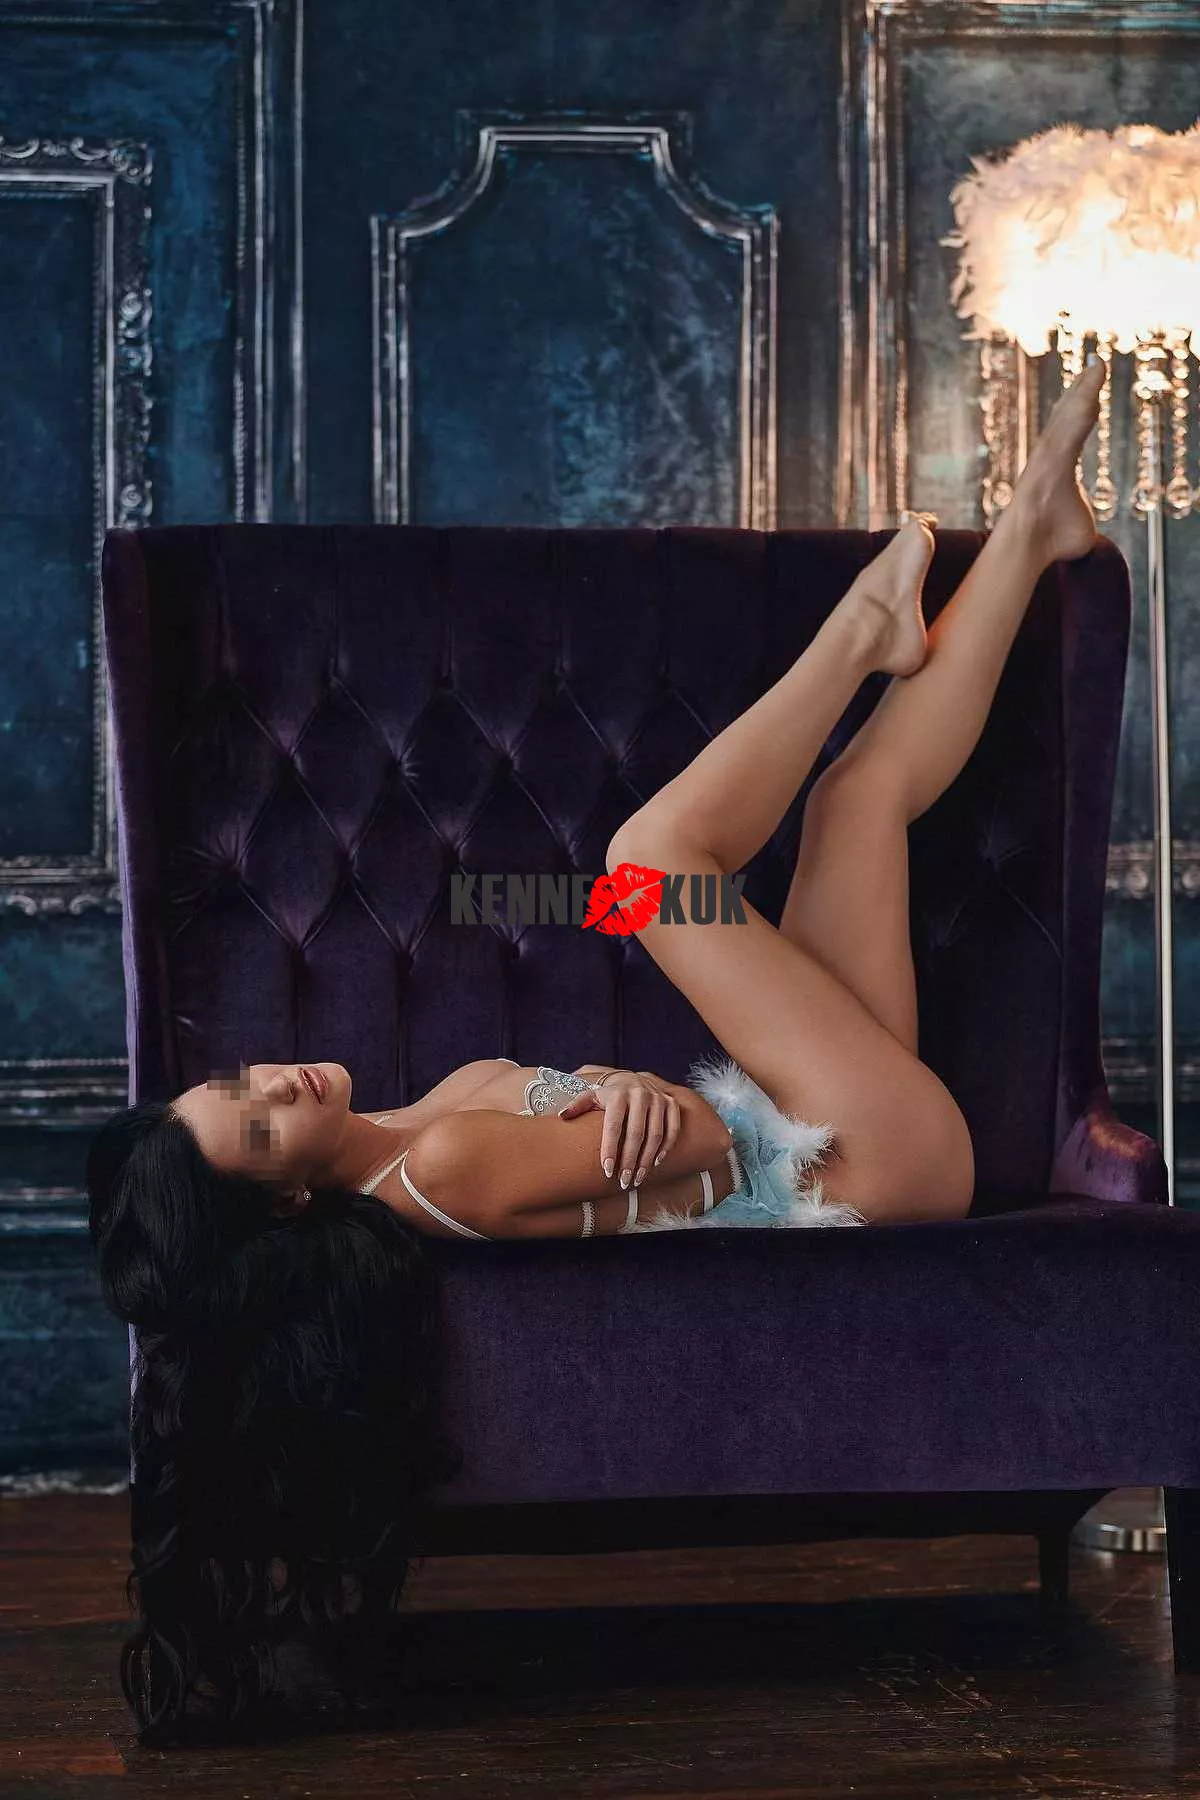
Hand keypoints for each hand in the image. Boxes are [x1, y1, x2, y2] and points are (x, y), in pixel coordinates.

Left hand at [557, 1070, 681, 1187]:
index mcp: (618, 1094)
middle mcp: (640, 1094)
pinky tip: (657, 1163)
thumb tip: (561, 1116)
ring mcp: (658, 1099)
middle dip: (629, 1160)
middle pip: (636, 1133)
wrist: (634, 1079)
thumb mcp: (592, 1096)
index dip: (610, 1149)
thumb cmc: (610, 1095)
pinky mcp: (671, 1103)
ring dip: (647, 1159)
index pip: (613, 1126)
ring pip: (655, 1134)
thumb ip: (577, 1106)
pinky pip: (673, 1129)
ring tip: (638, 1178)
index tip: (607, 1170)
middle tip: (623, 1181)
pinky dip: (666, 1147)